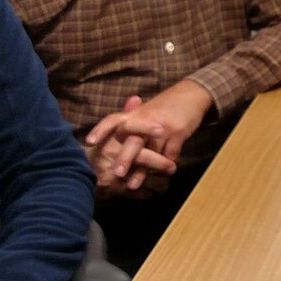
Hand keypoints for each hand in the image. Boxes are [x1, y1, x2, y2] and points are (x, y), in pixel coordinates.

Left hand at [85, 81, 215, 194]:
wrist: (191, 94)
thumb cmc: (165, 104)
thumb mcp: (145, 110)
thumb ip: (129, 120)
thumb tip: (111, 134)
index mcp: (135, 114)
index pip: (114, 119)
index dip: (101, 129)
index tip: (89, 142)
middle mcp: (147, 120)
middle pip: (133, 141)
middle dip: (125, 158)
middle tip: (116, 174)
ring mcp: (164, 128)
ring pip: (152, 152)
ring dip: (143, 172)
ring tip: (133, 186)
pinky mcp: (179, 134)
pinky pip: (170, 154)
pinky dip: (165, 166)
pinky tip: (160, 178)